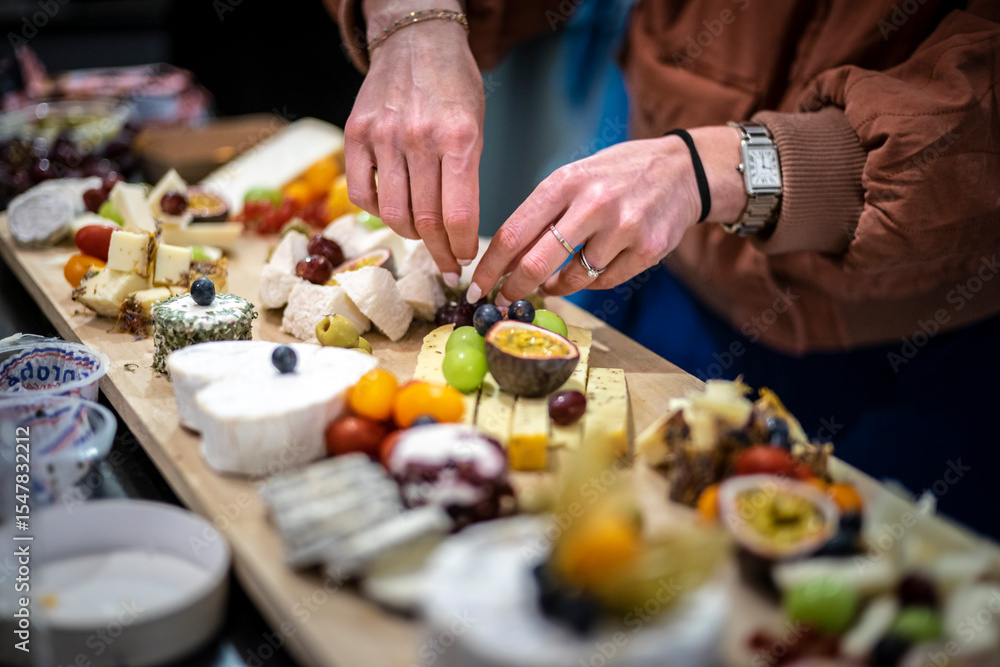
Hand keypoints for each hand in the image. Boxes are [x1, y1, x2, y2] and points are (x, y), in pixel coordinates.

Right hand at [344, 0, 483, 286]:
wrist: (416, 40)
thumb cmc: (453, 86)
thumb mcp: (476, 126)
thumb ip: (467, 175)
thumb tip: (458, 230)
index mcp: (459, 138)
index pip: (459, 214)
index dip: (462, 246)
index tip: (465, 258)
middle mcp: (420, 138)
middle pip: (426, 220)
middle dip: (440, 251)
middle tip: (447, 265)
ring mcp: (384, 136)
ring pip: (393, 213)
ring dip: (410, 235)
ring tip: (423, 236)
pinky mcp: (356, 134)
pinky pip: (362, 193)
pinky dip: (378, 212)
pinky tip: (393, 209)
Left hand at [467, 126, 747, 303]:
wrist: (682, 170)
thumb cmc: (617, 176)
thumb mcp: (574, 179)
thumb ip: (541, 216)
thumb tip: (505, 263)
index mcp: (565, 182)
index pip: (513, 233)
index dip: (490, 267)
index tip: (476, 286)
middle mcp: (593, 204)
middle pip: (536, 263)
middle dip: (514, 289)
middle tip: (506, 300)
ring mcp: (623, 228)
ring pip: (572, 279)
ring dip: (557, 285)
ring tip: (557, 276)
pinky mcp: (647, 250)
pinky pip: (603, 282)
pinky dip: (590, 281)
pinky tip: (594, 265)